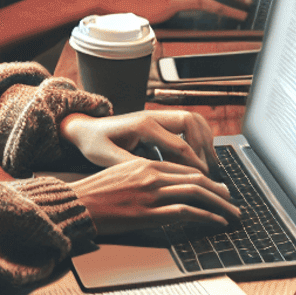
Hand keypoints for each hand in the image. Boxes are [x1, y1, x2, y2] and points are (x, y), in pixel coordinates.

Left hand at [61, 109, 218, 174]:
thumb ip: (132, 166)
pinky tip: (197, 157)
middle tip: (209, 168)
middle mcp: (153, 116)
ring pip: (192, 119)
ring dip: (204, 138)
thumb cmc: (94, 144)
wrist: (85, 129)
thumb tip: (157, 178)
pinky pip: (186, 124)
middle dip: (203, 145)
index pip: (179, 142)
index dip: (194, 161)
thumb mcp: (106, 158)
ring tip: (209, 162)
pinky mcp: (159, 121)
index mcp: (143, 125)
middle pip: (191, 122)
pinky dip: (197, 137)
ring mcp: (157, 116)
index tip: (203, 177)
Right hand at [70, 157, 237, 235]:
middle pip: (197, 179)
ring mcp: (150, 195)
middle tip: (231, 201)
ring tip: (231, 214)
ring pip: (196, 194)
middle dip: (219, 191)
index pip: (186, 169)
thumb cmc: (94, 193)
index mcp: (147, 165)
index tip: (217, 188)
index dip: (207, 179)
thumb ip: (145, 176)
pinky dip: (206, 217)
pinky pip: (185, 213)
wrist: (74, 205)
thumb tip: (164, 186)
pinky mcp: (146, 215)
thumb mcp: (122, 174)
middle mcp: (152, 176)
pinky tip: (216, 222)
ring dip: (219, 205)